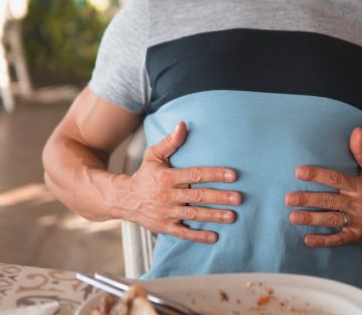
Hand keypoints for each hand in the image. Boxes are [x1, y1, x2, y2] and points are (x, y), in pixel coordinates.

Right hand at [110, 122, 241, 243]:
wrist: (123, 199)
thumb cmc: (144, 175)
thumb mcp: (154, 155)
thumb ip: (170, 142)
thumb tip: (183, 125)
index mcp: (167, 177)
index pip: (196, 174)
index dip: (215, 174)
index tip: (233, 175)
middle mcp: (167, 195)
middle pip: (198, 196)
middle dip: (219, 197)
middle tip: (238, 198)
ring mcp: (166, 213)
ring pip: (194, 215)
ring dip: (214, 216)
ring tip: (232, 216)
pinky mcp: (164, 227)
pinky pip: (183, 233)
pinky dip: (198, 236)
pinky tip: (214, 236)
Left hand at [285, 127, 361, 246]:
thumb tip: (355, 130)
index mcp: (360, 186)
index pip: (336, 179)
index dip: (317, 175)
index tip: (299, 172)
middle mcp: (358, 204)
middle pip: (329, 200)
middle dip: (308, 200)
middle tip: (289, 198)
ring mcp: (357, 222)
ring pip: (331, 220)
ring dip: (312, 220)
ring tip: (293, 217)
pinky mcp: (355, 237)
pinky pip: (338, 240)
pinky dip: (323, 241)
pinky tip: (307, 240)